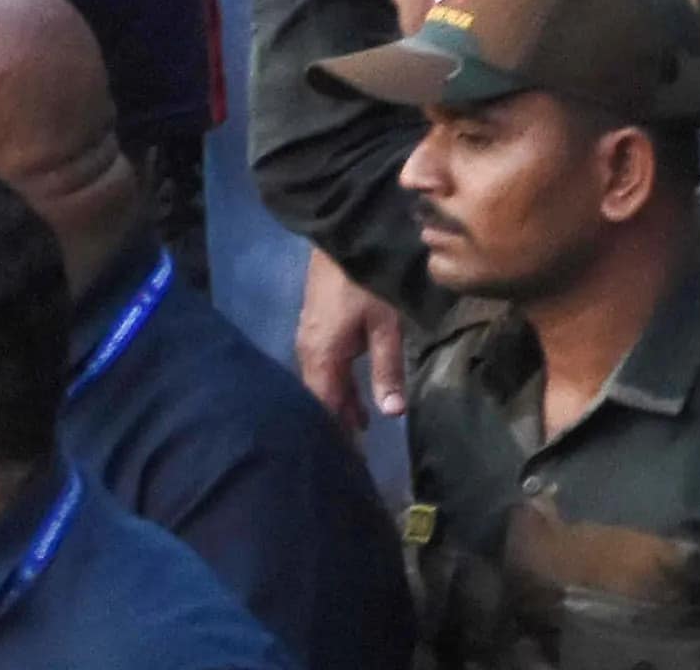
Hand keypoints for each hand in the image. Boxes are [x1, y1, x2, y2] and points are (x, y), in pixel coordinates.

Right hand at [296, 251, 408, 432]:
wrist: (341, 237)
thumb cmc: (365, 283)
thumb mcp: (385, 327)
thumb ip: (387, 370)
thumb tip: (392, 414)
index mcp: (322, 356)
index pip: (323, 408)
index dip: (337, 434)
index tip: (350, 462)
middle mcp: (307, 351)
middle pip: (318, 397)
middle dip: (335, 422)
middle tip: (356, 450)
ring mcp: (308, 336)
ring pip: (319, 381)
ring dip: (337, 403)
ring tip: (358, 426)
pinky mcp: (314, 326)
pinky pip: (320, 367)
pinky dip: (335, 384)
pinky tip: (351, 392)